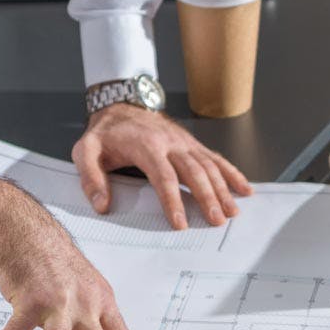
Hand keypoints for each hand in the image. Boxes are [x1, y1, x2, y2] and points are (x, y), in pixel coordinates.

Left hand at [73, 102, 251, 229]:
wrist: (121, 105)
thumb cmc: (106, 133)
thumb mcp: (85, 150)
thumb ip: (90, 177)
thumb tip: (101, 205)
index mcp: (146, 147)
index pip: (163, 177)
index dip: (173, 201)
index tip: (180, 224)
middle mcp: (170, 143)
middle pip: (194, 172)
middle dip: (207, 198)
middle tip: (216, 221)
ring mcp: (184, 142)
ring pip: (209, 166)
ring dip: (223, 189)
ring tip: (232, 212)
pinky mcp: (192, 144)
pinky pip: (215, 158)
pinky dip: (232, 172)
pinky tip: (244, 188)